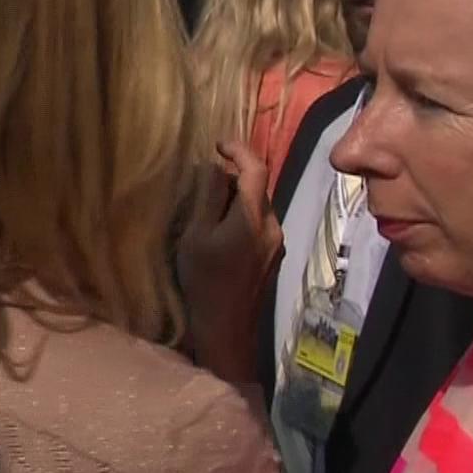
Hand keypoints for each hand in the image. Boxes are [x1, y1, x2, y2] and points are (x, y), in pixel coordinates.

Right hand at [178, 140, 282, 381]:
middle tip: (202, 181)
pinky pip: (260, 223)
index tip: (217, 145)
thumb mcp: (196, 236)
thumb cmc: (204, 281)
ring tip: (207, 208)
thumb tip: (214, 169)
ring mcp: (276, 242)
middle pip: (257, 187)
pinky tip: (220, 231)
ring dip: (236, 198)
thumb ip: (208, 199)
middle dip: (232, 177)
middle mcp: (272, 225)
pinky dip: (241, 216)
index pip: (255, 168)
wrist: (227, 327)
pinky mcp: (273, 256)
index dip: (238, 149)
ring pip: (258, 206)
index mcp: (252, 217)